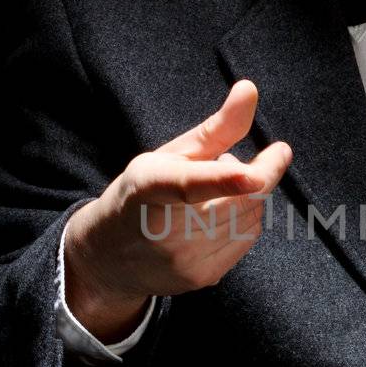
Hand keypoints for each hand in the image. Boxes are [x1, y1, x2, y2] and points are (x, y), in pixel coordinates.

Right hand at [64, 79, 291, 338]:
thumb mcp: (169, 155)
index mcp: (149, 187)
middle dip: (256, 173)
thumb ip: (217, 127)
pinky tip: (217, 216)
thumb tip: (250, 89)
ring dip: (248, 196)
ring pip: (250, 217)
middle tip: (241, 159)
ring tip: (215, 193)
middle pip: (239, 200)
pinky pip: (248, 238)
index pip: (189, 185)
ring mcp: (185, 260)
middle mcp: (165, 230)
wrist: (109, 257)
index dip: (224, 180)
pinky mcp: (202, 278)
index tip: (254, 173)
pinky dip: (245, 219)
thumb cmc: (142, 193)